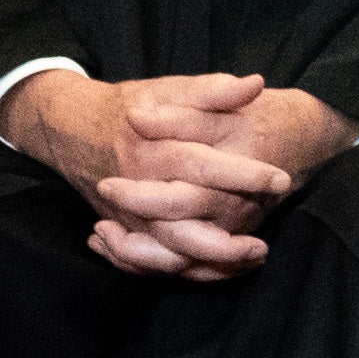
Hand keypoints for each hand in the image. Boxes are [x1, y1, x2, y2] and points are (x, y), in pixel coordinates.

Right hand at [7, 68, 351, 277]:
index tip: (281, 179)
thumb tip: (256, 84)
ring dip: (210, 264)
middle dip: (225, 242)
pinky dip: (184, 272)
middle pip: (181, 227)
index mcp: (154, 152)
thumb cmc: (135, 107)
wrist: (77, 129)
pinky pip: (151, 265)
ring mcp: (130, 217)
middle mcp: (139, 191)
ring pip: (167, 255)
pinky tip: (224, 270)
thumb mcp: (172, 90)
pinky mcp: (127, 231)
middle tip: (264, 244)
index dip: (243, 174)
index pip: (202, 167)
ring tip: (252, 257)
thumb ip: (213, 91)